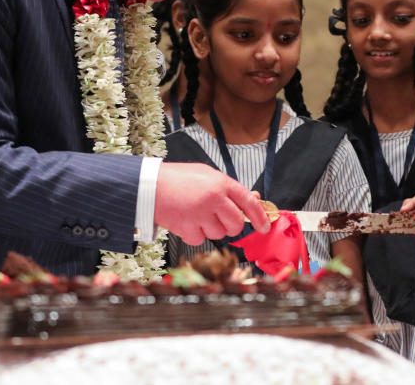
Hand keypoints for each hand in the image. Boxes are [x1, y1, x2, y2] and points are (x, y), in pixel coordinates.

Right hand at [154, 162, 269, 244]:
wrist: (149, 186)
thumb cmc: (179, 178)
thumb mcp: (207, 175)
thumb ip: (229, 188)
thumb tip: (254, 198)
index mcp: (221, 183)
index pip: (249, 202)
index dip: (260, 217)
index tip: (264, 227)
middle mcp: (214, 199)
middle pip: (236, 224)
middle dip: (232, 226)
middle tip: (221, 219)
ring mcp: (200, 215)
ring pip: (219, 234)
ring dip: (212, 229)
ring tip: (197, 214)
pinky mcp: (187, 229)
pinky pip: (200, 240)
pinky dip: (195, 234)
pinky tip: (187, 220)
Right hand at [401, 190, 414, 253]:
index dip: (412, 202)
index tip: (405, 209)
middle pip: (413, 204)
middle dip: (407, 208)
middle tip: (402, 214)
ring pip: (411, 214)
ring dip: (405, 217)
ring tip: (401, 220)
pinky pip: (412, 225)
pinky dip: (407, 226)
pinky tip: (404, 227)